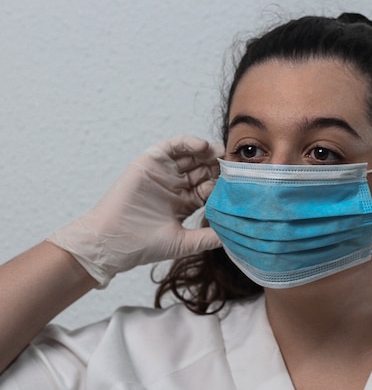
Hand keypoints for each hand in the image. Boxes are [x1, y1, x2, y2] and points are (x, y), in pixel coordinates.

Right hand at [47, 136, 223, 286]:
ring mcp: (164, 173)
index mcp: (186, 203)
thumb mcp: (183, 243)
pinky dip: (187, 143)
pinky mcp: (150, 162)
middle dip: (219, 165)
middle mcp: (177, 186)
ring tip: (220, 152)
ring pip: (191, 156)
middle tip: (234, 161)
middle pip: (204, 169)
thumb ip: (207, 238)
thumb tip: (233, 238)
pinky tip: (201, 146)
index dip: (225, 183)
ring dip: (207, 152)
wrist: (112, 242)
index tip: (241, 181)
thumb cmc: (144, 246)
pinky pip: (171, 147)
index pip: (211, 188)